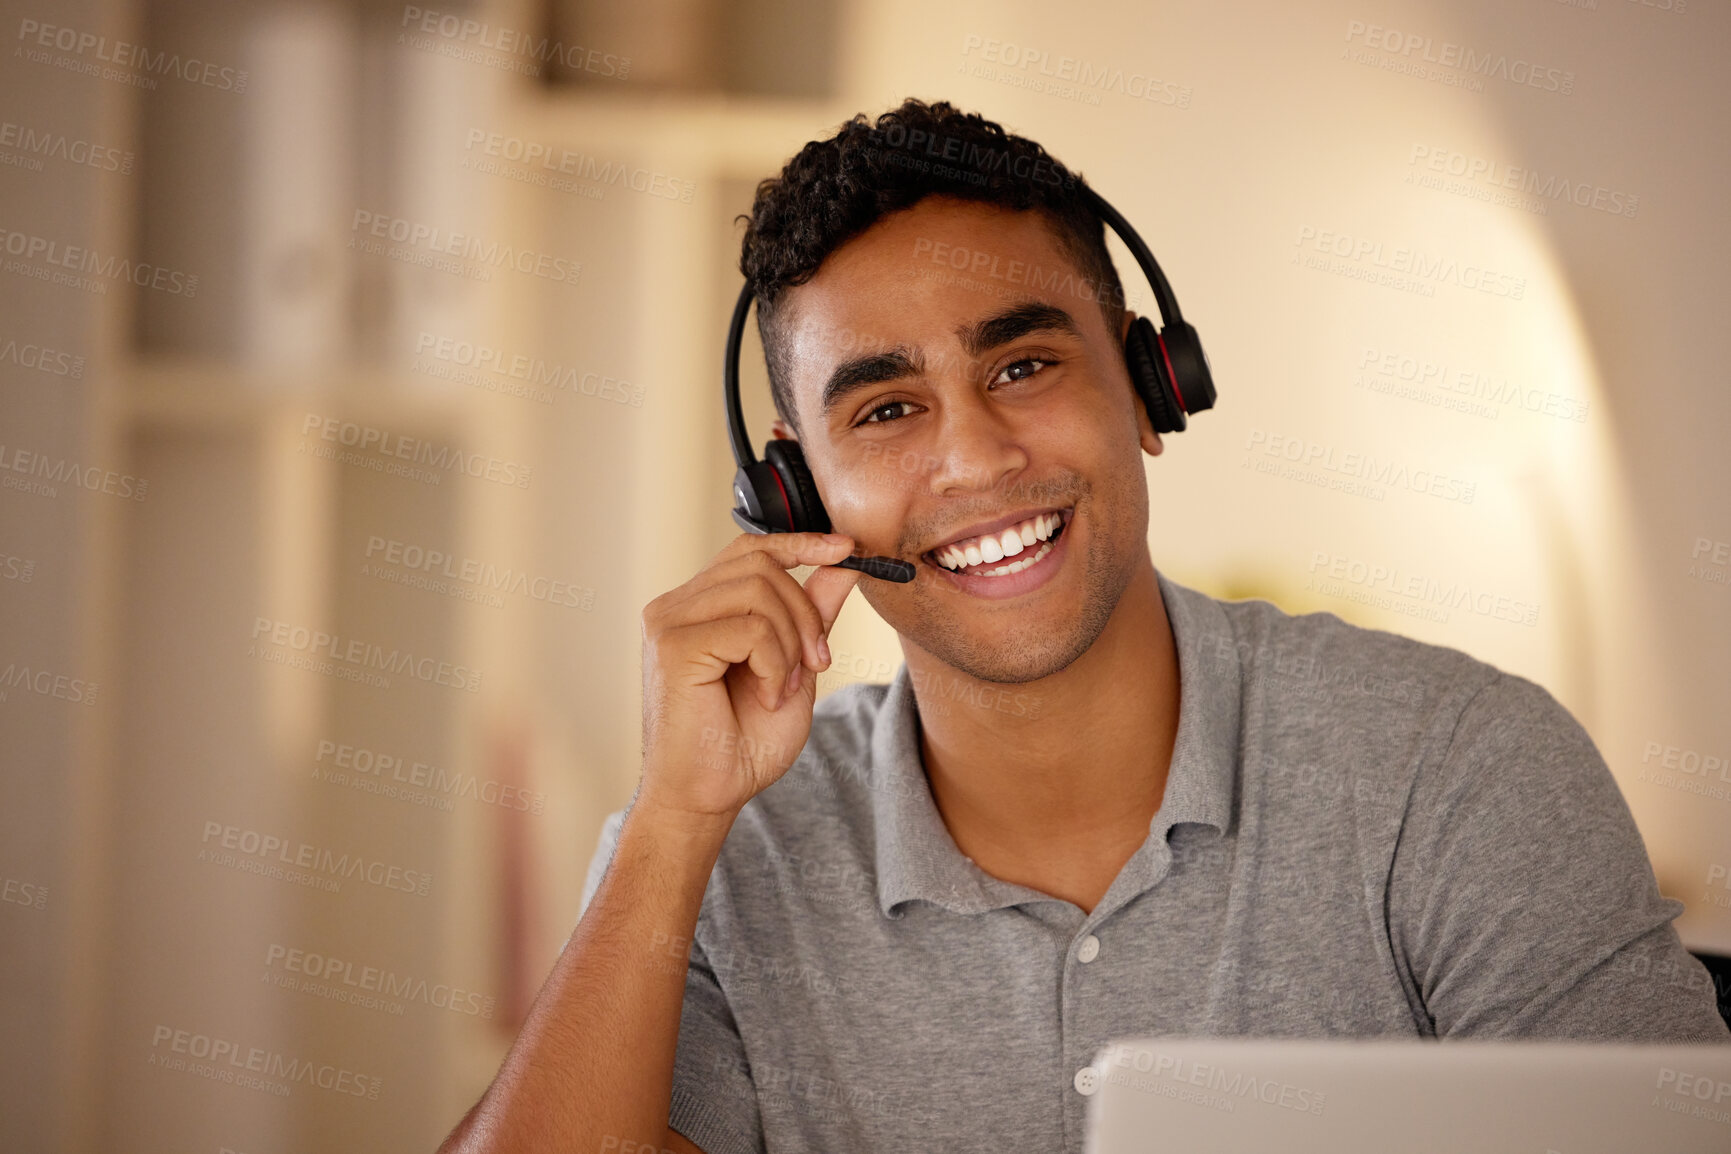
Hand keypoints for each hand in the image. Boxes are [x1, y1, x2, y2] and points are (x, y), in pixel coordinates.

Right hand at [638, 532, 861, 819]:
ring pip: (759, 589)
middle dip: (805, 612)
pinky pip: (749, 627)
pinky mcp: (673, 645)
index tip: (846, 548)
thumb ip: (812, 614)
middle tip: (815, 664)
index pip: (750, 549)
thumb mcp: (795, 667)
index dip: (800, 542)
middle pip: (761, 564)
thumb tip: (844, 562)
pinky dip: (774, 664)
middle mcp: (676, 606)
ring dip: (790, 642)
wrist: (708, 797)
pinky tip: (765, 696)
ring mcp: (669, 621)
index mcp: (699, 606)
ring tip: (784, 688)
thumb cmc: (743, 742)